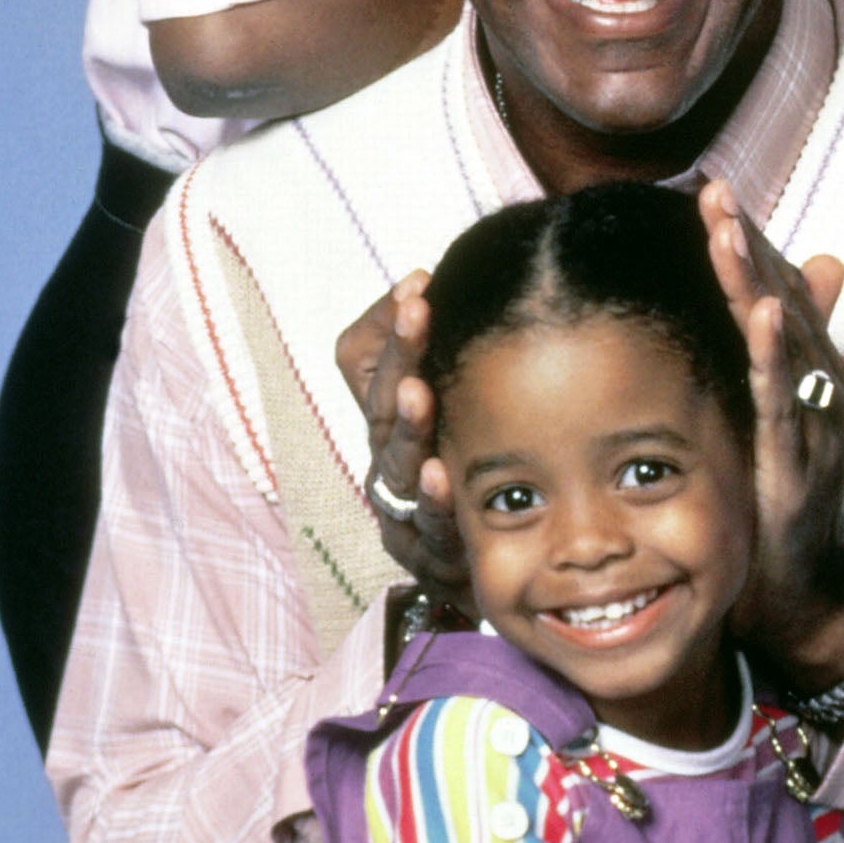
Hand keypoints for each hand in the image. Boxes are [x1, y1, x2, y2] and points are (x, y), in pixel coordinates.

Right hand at [335, 273, 467, 595]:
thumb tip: (418, 279)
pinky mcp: (424, 554)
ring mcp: (402, 507)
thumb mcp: (437, 396)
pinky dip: (433, 501)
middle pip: (385, 405)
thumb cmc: (457, 465)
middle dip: (402, 356)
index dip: (391, 325)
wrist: (474, 563)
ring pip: (398, 463)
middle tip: (417, 315)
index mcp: (387, 416)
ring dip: (409, 426)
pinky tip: (441, 475)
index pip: (369, 362)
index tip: (417, 285)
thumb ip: (414, 341)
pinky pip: (425, 526)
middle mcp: (386, 458)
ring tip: (418, 391)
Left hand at [695, 180, 843, 684]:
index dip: (749, 242)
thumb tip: (814, 268)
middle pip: (786, 301)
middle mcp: (824, 390)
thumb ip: (781, 350)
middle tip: (713, 193)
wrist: (797, 594)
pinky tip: (766, 313)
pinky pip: (787, 401)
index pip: (781, 290)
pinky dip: (778, 354)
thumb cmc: (778, 504)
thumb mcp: (773, 418)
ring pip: (786, 341)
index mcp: (813, 374)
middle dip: (747, 245)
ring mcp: (816, 426)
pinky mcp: (799, 465)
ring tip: (728, 233)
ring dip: (757, 282)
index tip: (711, 194)